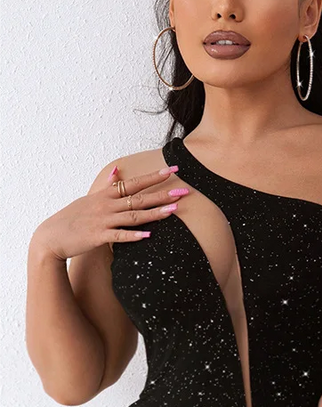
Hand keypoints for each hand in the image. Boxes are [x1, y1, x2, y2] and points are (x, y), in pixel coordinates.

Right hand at [32, 164, 189, 260]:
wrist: (51, 237)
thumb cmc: (72, 218)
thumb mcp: (89, 198)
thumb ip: (106, 187)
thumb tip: (116, 172)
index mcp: (106, 195)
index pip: (135, 183)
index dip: (154, 177)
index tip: (173, 170)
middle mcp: (106, 205)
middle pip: (139, 198)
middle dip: (163, 193)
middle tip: (184, 190)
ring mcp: (103, 220)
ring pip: (133, 215)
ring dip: (154, 213)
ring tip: (174, 209)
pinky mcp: (98, 236)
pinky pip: (119, 235)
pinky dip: (134, 235)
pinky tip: (148, 235)